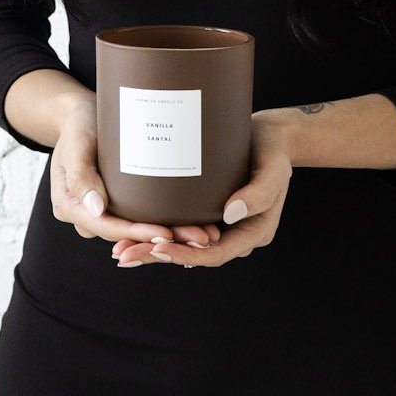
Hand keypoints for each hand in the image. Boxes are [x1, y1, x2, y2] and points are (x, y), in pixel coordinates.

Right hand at [49, 97, 222, 255]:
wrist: (81, 115)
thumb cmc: (78, 124)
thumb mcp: (76, 142)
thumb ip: (82, 174)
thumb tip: (96, 208)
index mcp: (69, 205)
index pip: (106, 226)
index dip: (136, 233)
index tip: (166, 234)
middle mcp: (85, 214)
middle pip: (126, 233)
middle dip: (162, 239)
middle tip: (201, 239)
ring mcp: (101, 211)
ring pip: (135, 230)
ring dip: (170, 235)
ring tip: (205, 236)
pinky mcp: (116, 204)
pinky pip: (139, 218)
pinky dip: (164, 222)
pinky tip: (194, 224)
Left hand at [112, 115, 292, 268]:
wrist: (272, 138)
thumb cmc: (274, 152)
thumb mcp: (274, 170)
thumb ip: (258, 194)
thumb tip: (230, 214)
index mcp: (253, 233)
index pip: (215, 254)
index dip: (185, 254)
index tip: (158, 248)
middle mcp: (235, 235)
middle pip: (193, 255)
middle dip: (157, 257)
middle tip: (123, 256)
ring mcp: (220, 226)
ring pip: (183, 245)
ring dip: (152, 250)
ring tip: (120, 251)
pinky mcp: (207, 212)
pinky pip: (181, 228)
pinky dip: (158, 232)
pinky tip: (132, 231)